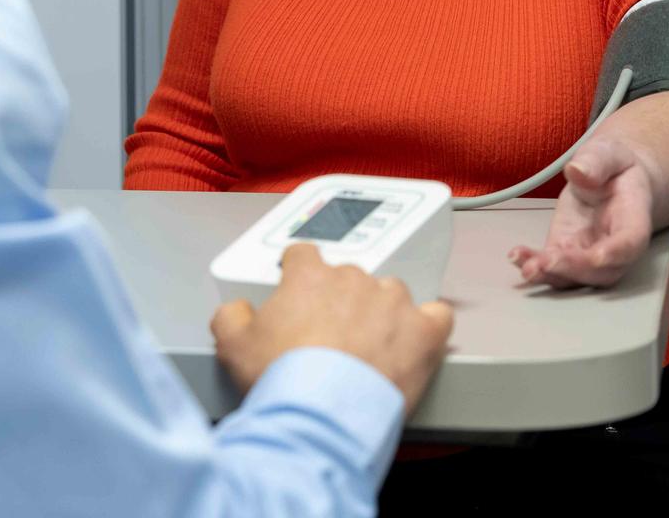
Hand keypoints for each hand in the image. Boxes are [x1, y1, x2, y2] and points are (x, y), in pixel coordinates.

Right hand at [210, 243, 453, 406]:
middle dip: (341, 300)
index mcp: (309, 276)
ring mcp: (392, 303)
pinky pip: (437, 315)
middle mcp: (353, 279)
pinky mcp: (423, 332)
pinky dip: (429, 325)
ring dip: (382, 312)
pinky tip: (418, 338)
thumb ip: (231, 315)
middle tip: (330, 334)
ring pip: (391, 292)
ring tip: (370, 344)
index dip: (298, 271)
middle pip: (349, 275)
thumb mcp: (232, 345)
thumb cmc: (283, 381)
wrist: (322, 415)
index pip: (304, 254)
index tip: (299, 288)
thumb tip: (235, 310)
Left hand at [510, 138, 654, 287]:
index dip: (617, 252)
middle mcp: (615, 244)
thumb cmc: (615, 167)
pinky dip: (535, 265)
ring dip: (551, 275)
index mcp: (633, 216)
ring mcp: (591, 252)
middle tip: (548, 262)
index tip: (598, 257)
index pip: (631, 240)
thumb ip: (597, 161)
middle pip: (603, 269)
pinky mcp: (567, 251)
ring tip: (527, 268)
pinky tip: (516, 258)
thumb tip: (578, 171)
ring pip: (578, 277)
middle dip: (575, 269)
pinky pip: (553, 266)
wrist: (610, 180)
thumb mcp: (609, 153)